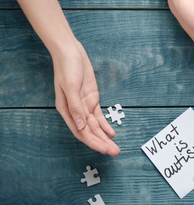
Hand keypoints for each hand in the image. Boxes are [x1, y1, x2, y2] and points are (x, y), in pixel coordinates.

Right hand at [52, 41, 119, 155]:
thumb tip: (81, 127)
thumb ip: (75, 107)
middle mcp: (75, 111)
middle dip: (102, 143)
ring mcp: (84, 106)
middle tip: (115, 152)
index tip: (104, 150)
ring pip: (96, 126)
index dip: (93, 142)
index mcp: (66, 110)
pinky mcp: (92, 99)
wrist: (71, 52)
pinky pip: (99, 116)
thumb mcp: (70, 86)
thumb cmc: (67, 68)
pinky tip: (112, 133)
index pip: (81, 132)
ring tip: (115, 147)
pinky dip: (106, 125)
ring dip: (105, 137)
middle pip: (90, 132)